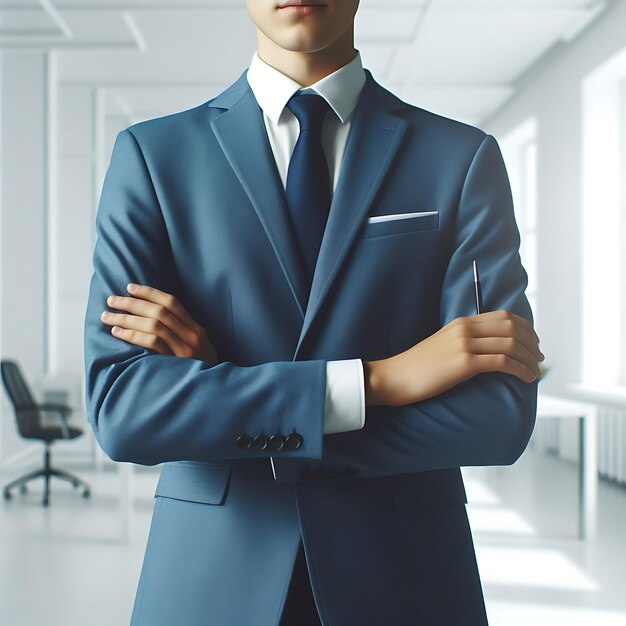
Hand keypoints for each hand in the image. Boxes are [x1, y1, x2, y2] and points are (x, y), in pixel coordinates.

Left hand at [100, 283, 218, 364]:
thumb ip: (181, 334)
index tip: (129, 287)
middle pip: (159, 311)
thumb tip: (152, 318)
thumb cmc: (200, 371)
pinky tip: (117, 333)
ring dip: (127, 318)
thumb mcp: (197, 348)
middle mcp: (192, 336)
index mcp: (196, 329)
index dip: (149, 293)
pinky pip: (151, 343)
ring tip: (107, 316)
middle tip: (112, 300)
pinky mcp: (175, 363)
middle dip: (132, 303)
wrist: (212, 394)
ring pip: (153, 325)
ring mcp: (185, 349)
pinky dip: (132, 335)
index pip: (171, 302)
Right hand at [364, 309, 544, 406]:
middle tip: (540, 358)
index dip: (526, 328)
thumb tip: (488, 352)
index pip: (504, 316)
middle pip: (512, 327)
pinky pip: (502, 361)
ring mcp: (464, 344)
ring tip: (535, 372)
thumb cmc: (417, 367)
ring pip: (511, 343)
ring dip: (530, 359)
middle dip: (533, 343)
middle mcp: (465, 329)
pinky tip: (526, 378)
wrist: (394, 376)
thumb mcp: (442, 346)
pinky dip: (520, 369)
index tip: (534, 343)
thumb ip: (464, 342)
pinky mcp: (463, 363)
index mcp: (461, 322)